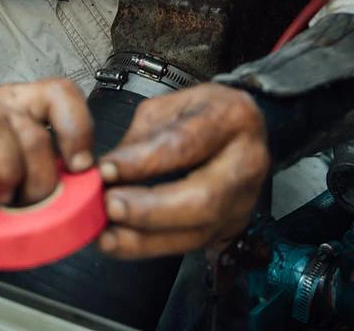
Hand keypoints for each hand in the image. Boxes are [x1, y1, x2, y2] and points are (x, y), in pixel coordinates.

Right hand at [0, 78, 93, 252]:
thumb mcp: (31, 183)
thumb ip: (60, 177)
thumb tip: (90, 189)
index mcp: (22, 106)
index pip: (60, 93)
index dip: (77, 128)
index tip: (81, 168)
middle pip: (33, 133)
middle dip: (41, 182)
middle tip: (29, 207)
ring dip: (6, 181)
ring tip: (0, 205)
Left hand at [97, 83, 268, 258]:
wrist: (240, 129)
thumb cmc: (204, 113)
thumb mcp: (169, 107)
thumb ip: (140, 139)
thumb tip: (108, 172)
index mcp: (231, 117)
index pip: (184, 144)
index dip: (142, 162)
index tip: (106, 170)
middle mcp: (247, 161)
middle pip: (202, 199)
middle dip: (150, 210)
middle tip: (110, 207)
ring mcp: (244, 199)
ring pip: (197, 232)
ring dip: (145, 239)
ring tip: (108, 234)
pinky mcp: (232, 225)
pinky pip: (190, 245)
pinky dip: (151, 246)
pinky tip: (123, 243)